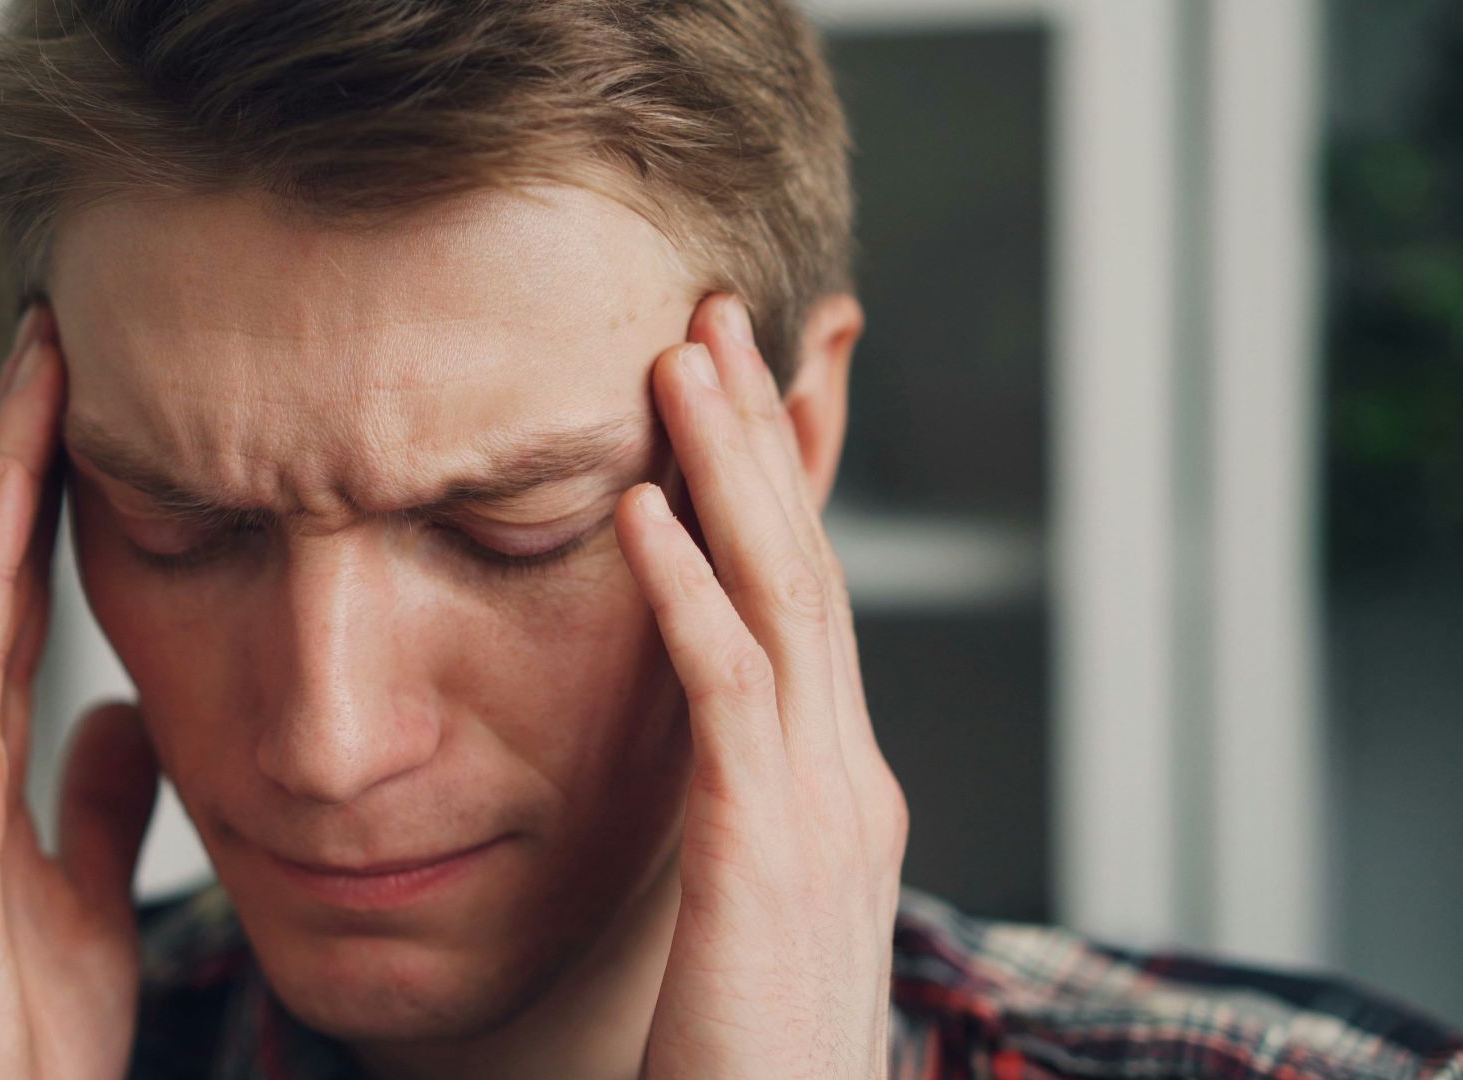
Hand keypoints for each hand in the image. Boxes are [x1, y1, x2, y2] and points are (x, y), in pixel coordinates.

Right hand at [0, 306, 161, 1079]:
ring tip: (42, 361)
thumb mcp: (84, 898)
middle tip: (60, 332)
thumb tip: (119, 715)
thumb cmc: (14, 1039)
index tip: (95, 400)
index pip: (17, 594)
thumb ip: (97, 804)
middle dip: (18, 449)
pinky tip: (16, 486)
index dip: (48, 496)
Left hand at [615, 294, 908, 1078]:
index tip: (732, 387)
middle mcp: (851, 780)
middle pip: (809, 568)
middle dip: (761, 436)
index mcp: (842, 790)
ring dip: (729, 472)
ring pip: (782, 600)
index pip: (812, 603)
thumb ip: (744, 821)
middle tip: (713, 317)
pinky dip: (684, 592)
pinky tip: (637, 512)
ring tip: (680, 362)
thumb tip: (708, 752)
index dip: (776, 485)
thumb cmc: (749, 1055)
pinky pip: (727, 694)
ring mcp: (823, 814)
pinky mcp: (765, 856)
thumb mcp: (754, 913)